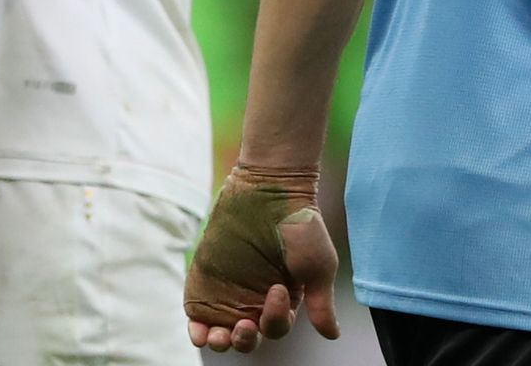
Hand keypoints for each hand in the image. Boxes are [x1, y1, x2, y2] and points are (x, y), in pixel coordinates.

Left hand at [185, 165, 341, 352]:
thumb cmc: (300, 226)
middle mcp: (253, 299)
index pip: (275, 327)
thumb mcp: (318, 267)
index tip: (277, 289)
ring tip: (219, 335)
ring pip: (221, 333)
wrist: (270, 189)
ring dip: (219, 342)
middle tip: (243, 327)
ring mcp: (228, 291)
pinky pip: (197, 315)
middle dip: (244, 342)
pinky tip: (200, 330)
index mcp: (281, 299)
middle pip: (247, 338)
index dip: (275, 320)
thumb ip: (321, 304)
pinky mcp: (205, 281)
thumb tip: (333, 334)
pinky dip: (197, 329)